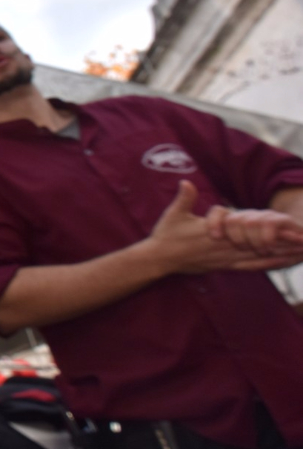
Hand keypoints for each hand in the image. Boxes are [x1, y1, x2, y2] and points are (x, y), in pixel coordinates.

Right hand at [150, 181, 302, 274]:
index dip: (271, 231)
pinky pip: (250, 266)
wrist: (159, 259)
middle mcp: (225, 247)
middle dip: (284, 244)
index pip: (248, 232)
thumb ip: (184, 198)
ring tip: (301, 254)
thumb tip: (186, 182)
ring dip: (281, 255)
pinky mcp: (224, 266)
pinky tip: (281, 264)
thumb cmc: (166, 235)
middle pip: (260, 246)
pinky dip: (267, 265)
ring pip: (259, 257)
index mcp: (215, 233)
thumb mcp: (173, 214)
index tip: (290, 227)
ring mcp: (225, 259)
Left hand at [204, 204, 302, 255]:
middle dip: (237, 238)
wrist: (302, 246)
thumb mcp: (249, 257)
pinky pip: (269, 224)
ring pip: (249, 222)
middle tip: (245, 249)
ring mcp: (265, 216)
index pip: (218, 212)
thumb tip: (222, 262)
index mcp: (237, 222)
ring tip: (262, 251)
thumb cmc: (270, 253)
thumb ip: (237, 259)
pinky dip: (268, 239)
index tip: (216, 236)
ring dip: (254, 241)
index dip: (214, 221)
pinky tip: (270, 247)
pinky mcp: (282, 220)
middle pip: (233, 218)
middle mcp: (249, 217)